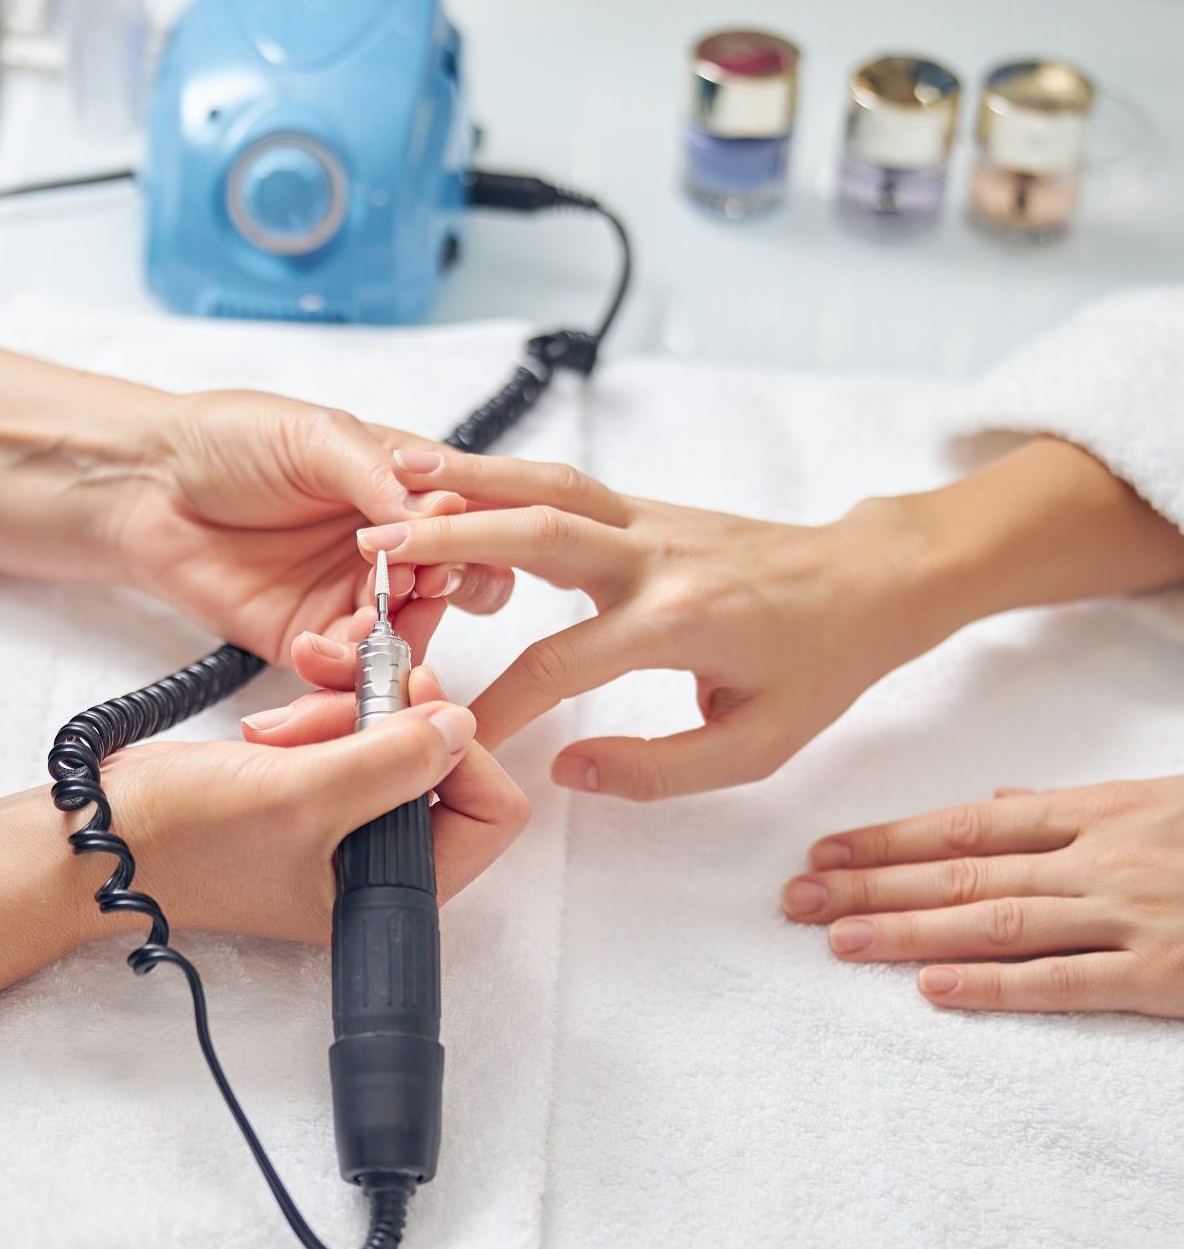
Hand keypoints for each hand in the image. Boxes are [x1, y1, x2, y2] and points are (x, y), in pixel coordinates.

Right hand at [93, 669, 527, 945]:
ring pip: (394, 737)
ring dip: (344, 708)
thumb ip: (393, 760)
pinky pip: (351, 733)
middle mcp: (384, 864)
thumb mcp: (302, 793)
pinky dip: (319, 713)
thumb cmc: (187, 837)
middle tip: (341, 688)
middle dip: (390, 716)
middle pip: (444, 764)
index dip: (460, 748)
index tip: (409, 703)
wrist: (101, 835)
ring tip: (280, 722)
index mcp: (397, 892)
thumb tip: (462, 722)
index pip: (489, 812)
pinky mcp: (315, 790)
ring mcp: (349, 825)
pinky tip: (269, 725)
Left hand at [108, 393, 514, 667]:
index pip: (473, 520)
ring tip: (371, 618)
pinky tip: (322, 644)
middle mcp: (389, 547)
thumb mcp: (315, 435)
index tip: (451, 538)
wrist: (145, 483)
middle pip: (456, 587)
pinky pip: (349, 669)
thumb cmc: (230, 440)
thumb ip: (378, 477)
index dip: (474, 535)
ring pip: (410, 637)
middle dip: (446, 590)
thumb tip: (441, 516)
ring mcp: (351, 598)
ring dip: (401, 635)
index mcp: (404, 489)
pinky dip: (347, 667)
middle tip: (419, 582)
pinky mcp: (309, 640)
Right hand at [349, 447, 947, 798]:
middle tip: (376, 551)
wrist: (871, 582)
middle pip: (537, 533)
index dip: (497, 703)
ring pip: (546, 487)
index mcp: (680, 622)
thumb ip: (659, 768)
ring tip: (391, 480)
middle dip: (452, 539)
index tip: (450, 729)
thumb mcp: (756, 747)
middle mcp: (657, 558)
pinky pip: (564, 485)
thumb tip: (569, 771)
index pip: (560, 664)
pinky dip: (502, 477)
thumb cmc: (818, 666)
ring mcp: (650, 521)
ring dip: (467, 482)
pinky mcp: (646, 508)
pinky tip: (449, 479)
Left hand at [782, 778, 1183, 1016]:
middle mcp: (1106, 856)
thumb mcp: (1166, 802)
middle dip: (873, 887)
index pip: (973, 822)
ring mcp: (1134, 913)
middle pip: (965, 870)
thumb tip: (1003, 798)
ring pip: (998, 920)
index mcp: (1105, 810)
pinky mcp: (1166, 975)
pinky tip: (931, 988)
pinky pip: (1066, 980)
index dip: (891, 838)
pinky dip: (995, 985)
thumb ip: (1080, 807)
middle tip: (796, 904)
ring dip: (909, 931)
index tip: (825, 851)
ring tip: (838, 942)